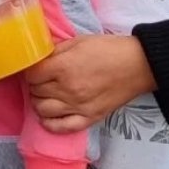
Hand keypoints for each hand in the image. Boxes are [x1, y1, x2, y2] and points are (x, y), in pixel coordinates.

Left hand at [25, 35, 156, 132]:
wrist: (137, 65)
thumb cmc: (108, 49)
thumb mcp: (78, 41)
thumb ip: (56, 51)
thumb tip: (40, 59)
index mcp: (64, 67)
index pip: (32, 75)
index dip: (31, 71)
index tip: (36, 68)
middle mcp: (68, 90)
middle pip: (36, 92)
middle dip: (35, 85)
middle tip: (41, 79)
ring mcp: (78, 107)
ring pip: (43, 111)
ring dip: (39, 102)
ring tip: (44, 95)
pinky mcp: (89, 118)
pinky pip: (62, 128)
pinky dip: (50, 123)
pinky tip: (49, 115)